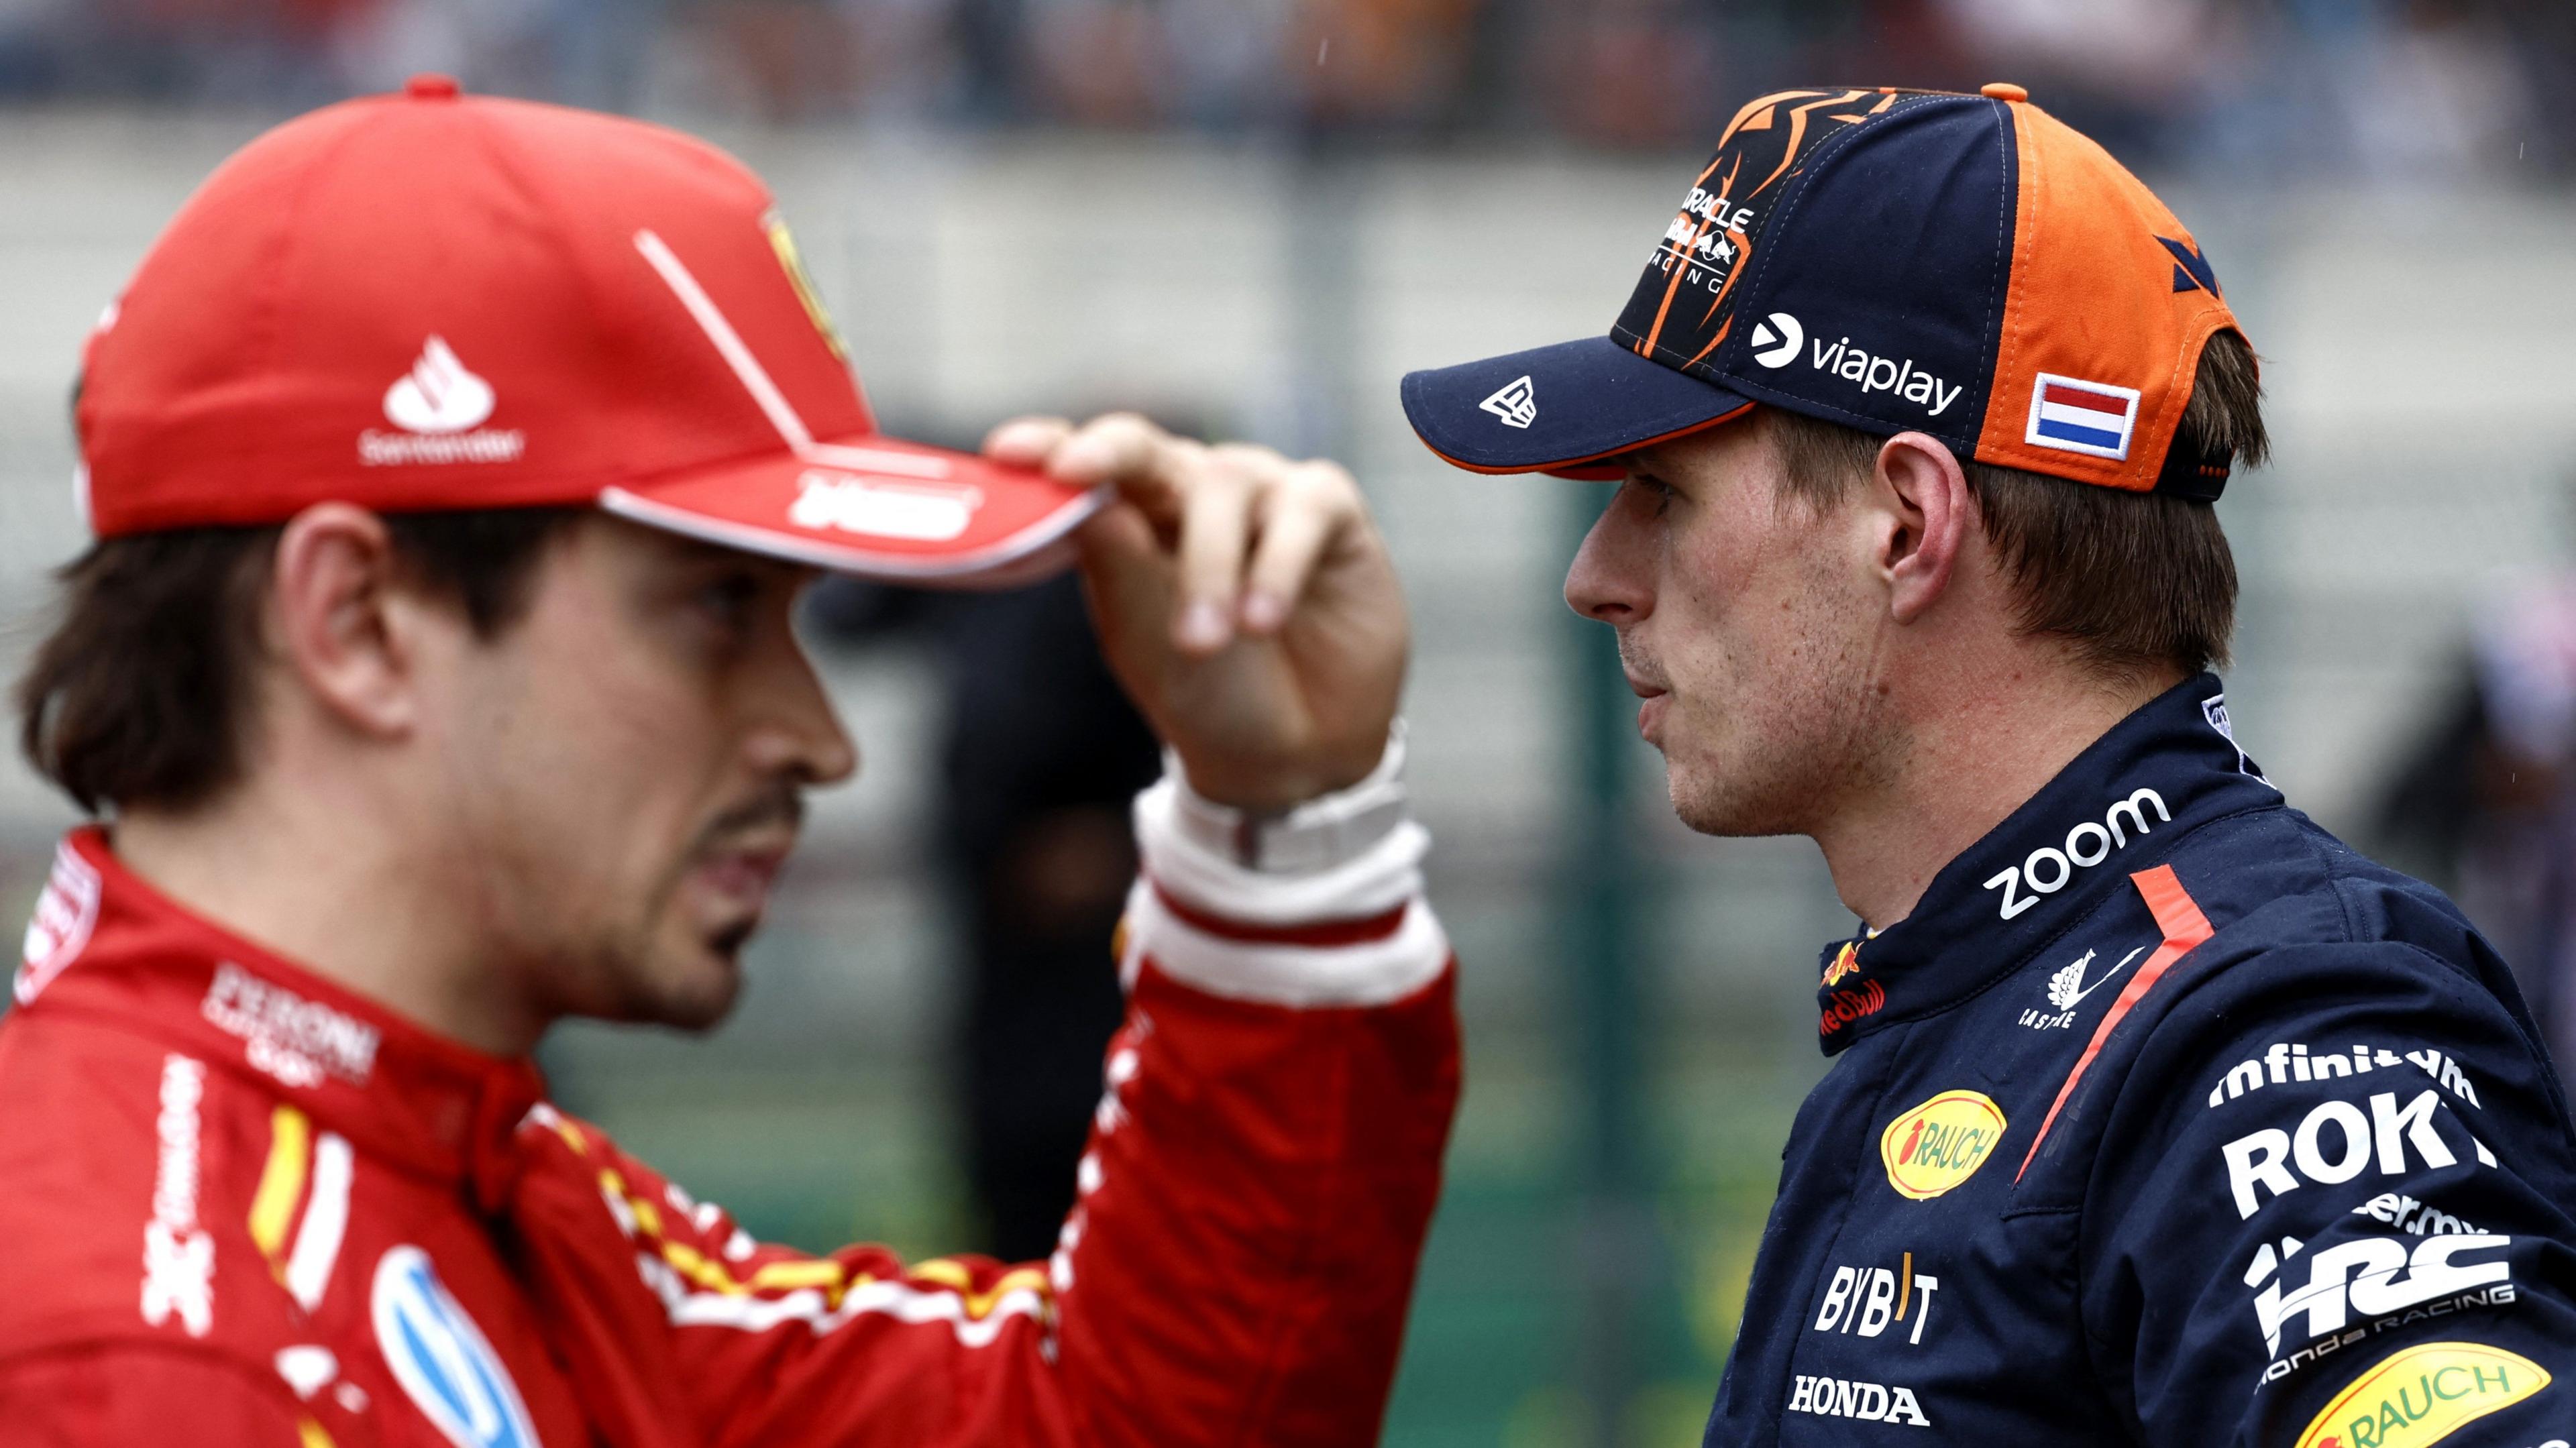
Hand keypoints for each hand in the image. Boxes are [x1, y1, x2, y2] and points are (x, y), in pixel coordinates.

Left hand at [984, 413, 1408, 812]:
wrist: (1294, 754)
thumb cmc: (1208, 692)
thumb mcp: (1146, 641)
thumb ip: (1119, 570)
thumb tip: (1087, 504)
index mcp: (1134, 516)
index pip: (1086, 465)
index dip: (1048, 448)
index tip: (1006, 453)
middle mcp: (1195, 491)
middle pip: (1148, 447)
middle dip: (1108, 456)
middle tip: (1073, 474)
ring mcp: (1265, 495)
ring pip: (1226, 482)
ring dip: (1208, 563)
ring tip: (1204, 641)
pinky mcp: (1330, 511)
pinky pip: (1304, 507)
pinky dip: (1279, 565)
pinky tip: (1262, 620)